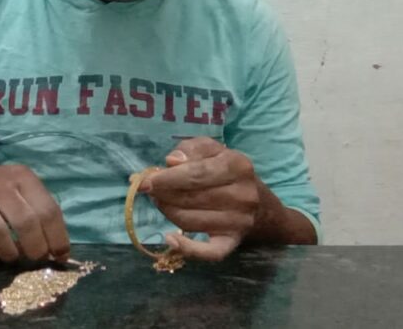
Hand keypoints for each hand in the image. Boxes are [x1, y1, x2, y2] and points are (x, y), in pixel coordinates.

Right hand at [0, 165, 70, 264]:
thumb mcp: (22, 188)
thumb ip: (41, 212)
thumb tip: (59, 252)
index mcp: (21, 177)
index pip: (48, 210)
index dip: (57, 238)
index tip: (60, 256)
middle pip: (25, 223)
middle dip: (36, 249)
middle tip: (36, 258)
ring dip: (10, 254)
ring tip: (13, 257)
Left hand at [140, 137, 270, 261]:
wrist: (259, 204)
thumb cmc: (226, 170)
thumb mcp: (212, 150)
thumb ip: (191, 149)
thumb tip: (171, 161)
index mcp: (237, 165)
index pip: (195, 174)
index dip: (166, 178)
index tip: (143, 181)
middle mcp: (242, 195)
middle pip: (189, 198)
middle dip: (163, 194)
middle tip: (150, 191)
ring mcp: (239, 221)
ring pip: (189, 221)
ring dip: (167, 211)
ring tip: (161, 202)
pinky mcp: (232, 242)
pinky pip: (209, 252)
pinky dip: (188, 249)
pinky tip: (170, 239)